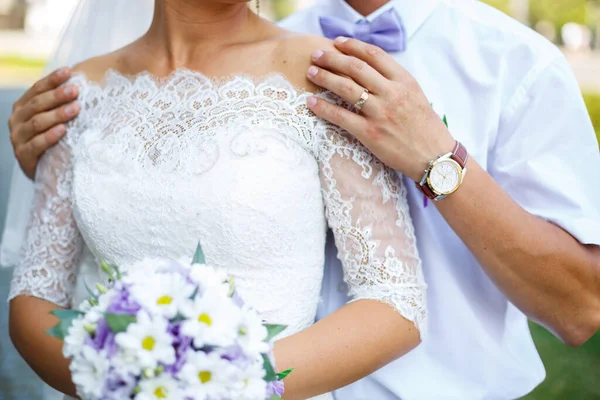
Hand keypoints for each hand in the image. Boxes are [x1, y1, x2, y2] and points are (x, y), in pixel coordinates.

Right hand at [9, 67, 79, 179]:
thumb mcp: (55, 119)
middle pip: (37, 104)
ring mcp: (18, 138)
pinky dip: (50, 136)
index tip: (69, 71)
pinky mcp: (23, 156)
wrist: (45, 169)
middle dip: (57, 96)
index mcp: (23, 107)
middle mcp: (16, 120)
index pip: (36, 89)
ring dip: (57, 115)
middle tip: (75, 90)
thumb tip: (83, 83)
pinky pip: (36, 144)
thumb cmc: (54, 139)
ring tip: (75, 109)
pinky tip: (63, 130)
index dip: (52, 79)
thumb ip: (61, 104)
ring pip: (37, 123)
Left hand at [306, 37, 454, 181]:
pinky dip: (323, 108)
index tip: (337, 43)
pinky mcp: (369, 133)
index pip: (373, 54)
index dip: (352, 46)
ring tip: (311, 72)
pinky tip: (310, 102)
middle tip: (317, 55)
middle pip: (355, 67)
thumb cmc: (425, 129)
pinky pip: (340, 116)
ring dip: (324, 77)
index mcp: (404, 81)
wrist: (435, 158)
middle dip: (332, 58)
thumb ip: (395, 82)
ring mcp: (380, 113)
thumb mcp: (416, 96)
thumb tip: (370, 70)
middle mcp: (391, 93)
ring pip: (345, 88)